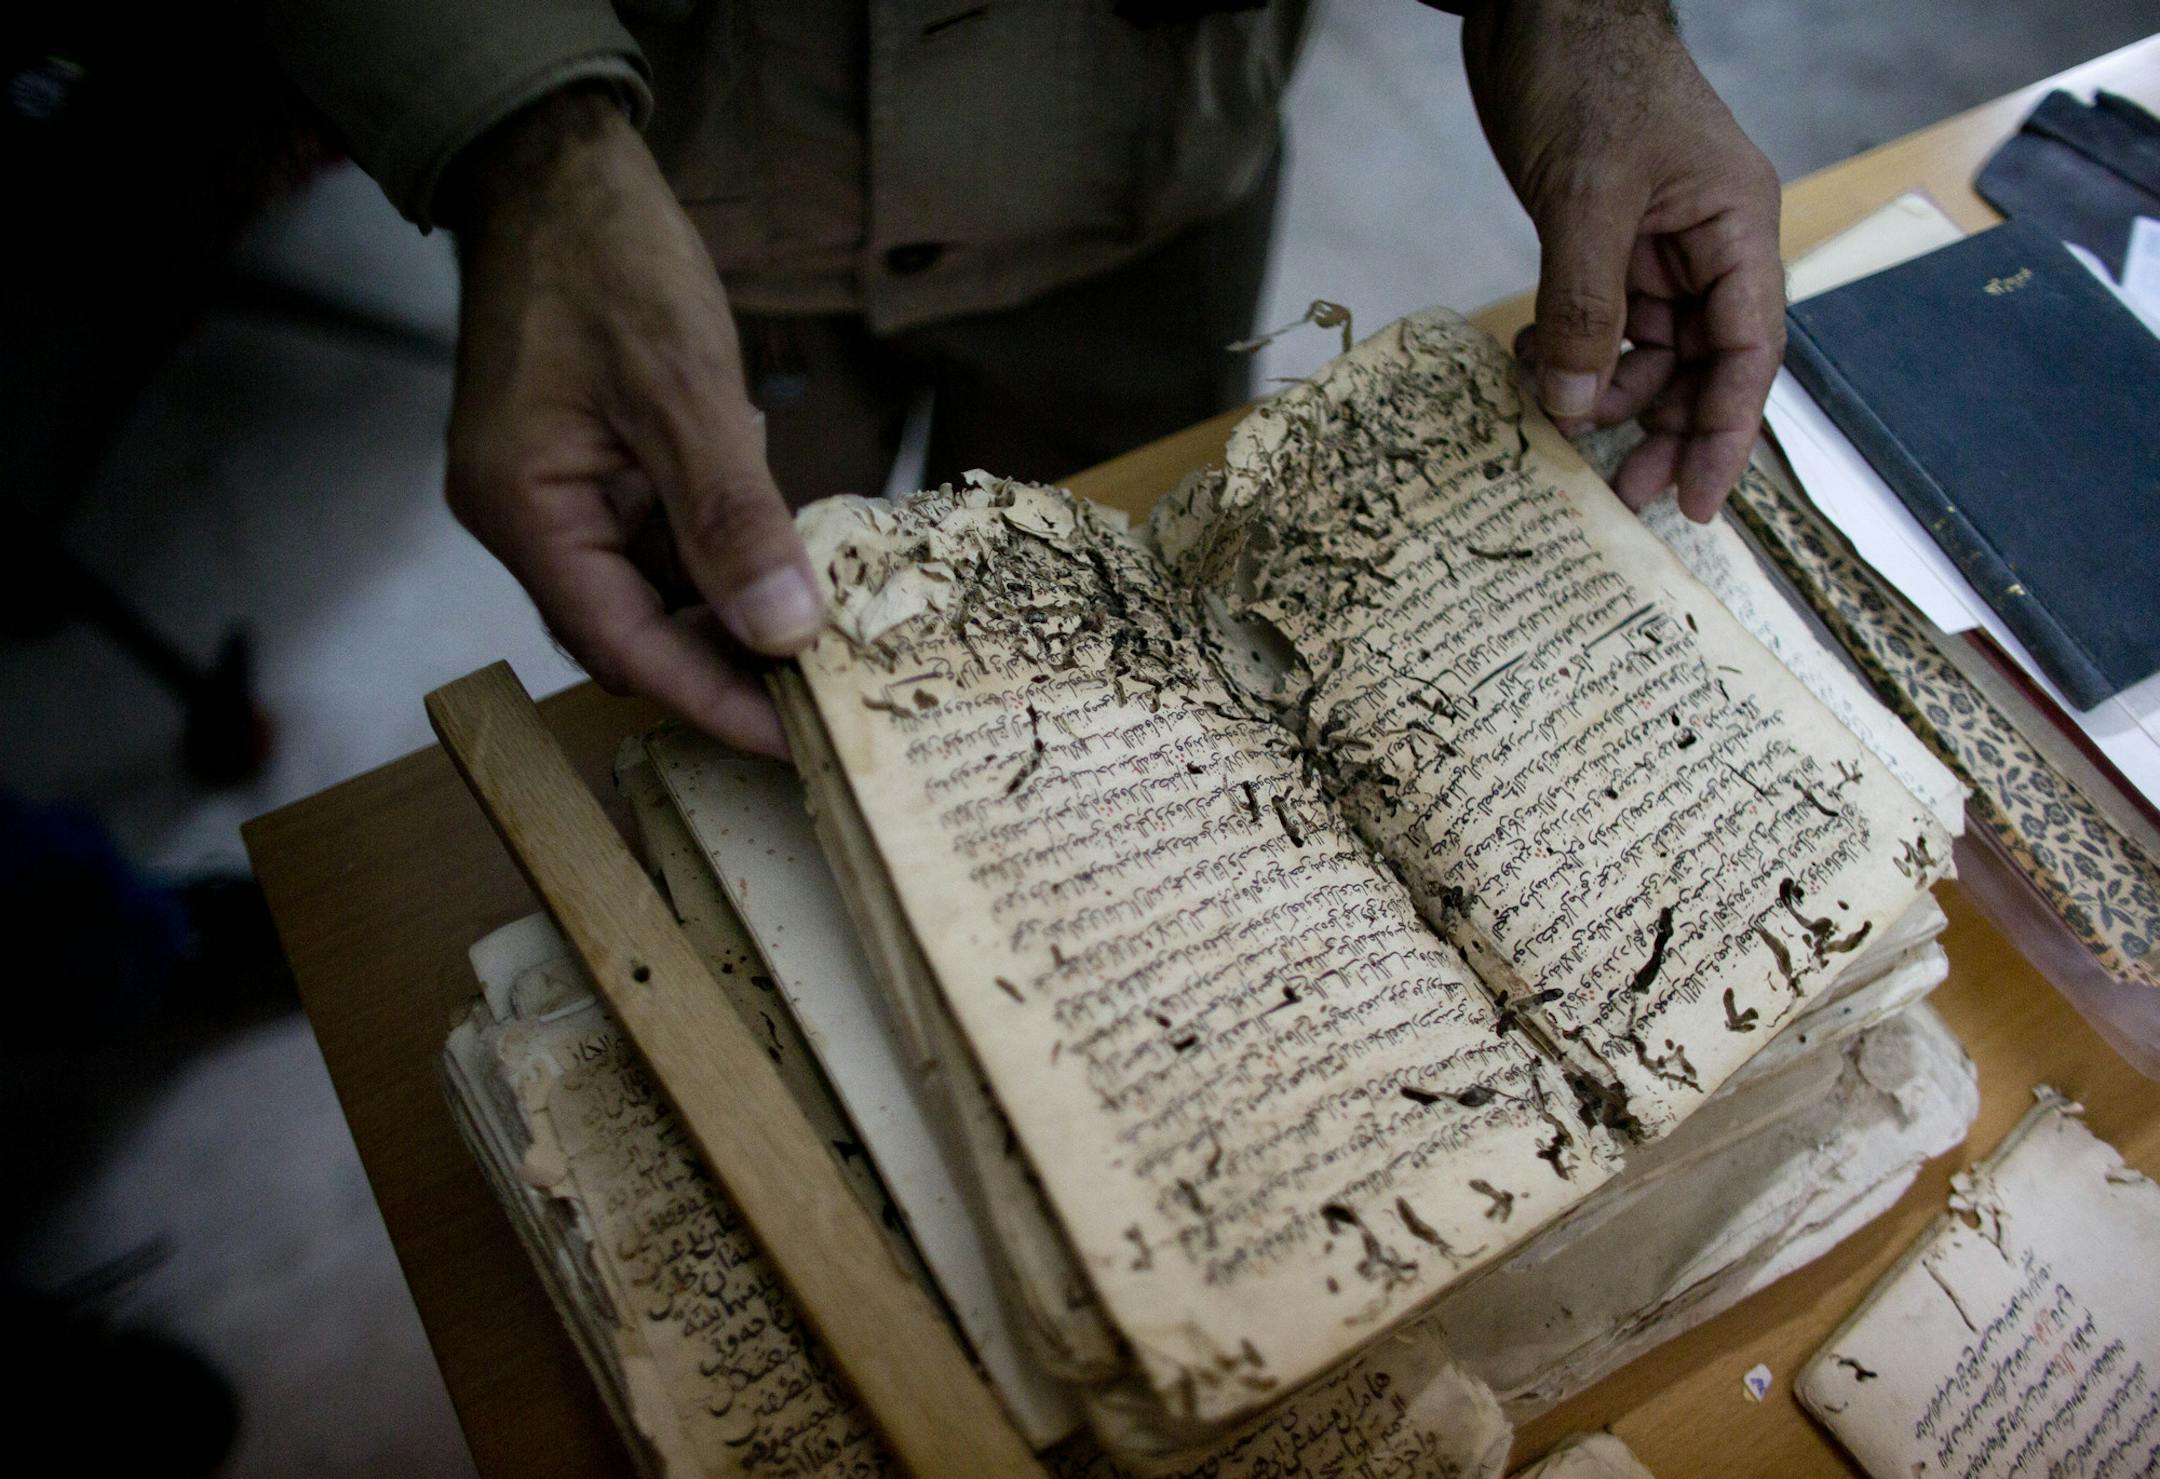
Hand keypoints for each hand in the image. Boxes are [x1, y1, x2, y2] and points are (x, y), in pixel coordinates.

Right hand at [442, 88, 822, 755]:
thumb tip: (783, 632)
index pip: (625, 648)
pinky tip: (786, 550)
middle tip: (827, 699)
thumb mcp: (683, 389)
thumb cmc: (605, 257)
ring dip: (733, 612)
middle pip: (634, 632)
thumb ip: (732, 517)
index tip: (795, 738)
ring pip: (653, 591)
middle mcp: (528, 520)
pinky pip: (659, 539)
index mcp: (525, 512)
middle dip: (728, 667)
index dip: (713, 700)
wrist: (556, 166)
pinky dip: (721, 553)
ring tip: (826, 638)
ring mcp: (556, 494)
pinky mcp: (588, 467)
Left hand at [1459, 0, 1783, 519]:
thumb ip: (1585, 306)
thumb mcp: (1585, 196)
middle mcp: (1707, 245)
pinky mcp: (1605, 239)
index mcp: (1735, 228)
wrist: (1538, 9)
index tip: (1700, 500)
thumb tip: (1577, 405)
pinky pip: (1599, 320)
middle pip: (1702, 365)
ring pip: (1647, 351)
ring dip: (1603, 392)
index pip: (1748, 353)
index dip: (1727, 433)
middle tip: (1623, 493)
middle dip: (1662, 429)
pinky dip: (1570, 349)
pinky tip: (1530, 357)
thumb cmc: (1585, 76)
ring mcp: (1656, 245)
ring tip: (1552, 414)